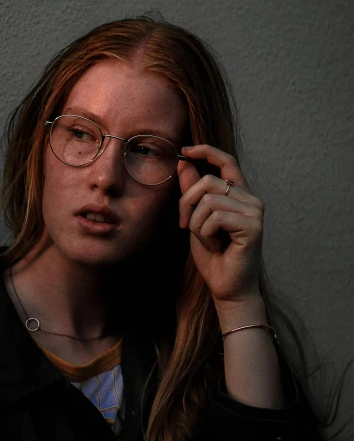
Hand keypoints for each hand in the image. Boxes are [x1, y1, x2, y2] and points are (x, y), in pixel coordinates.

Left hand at [177, 145, 263, 311]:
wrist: (227, 289)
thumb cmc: (214, 257)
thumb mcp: (196, 219)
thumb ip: (192, 192)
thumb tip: (184, 163)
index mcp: (239, 195)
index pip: (227, 162)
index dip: (207, 151)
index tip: (186, 150)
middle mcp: (251, 200)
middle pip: (208, 180)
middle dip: (187, 202)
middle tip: (185, 226)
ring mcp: (255, 212)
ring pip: (208, 200)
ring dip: (197, 224)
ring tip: (208, 241)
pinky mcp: (253, 226)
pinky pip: (215, 217)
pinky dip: (206, 234)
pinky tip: (217, 247)